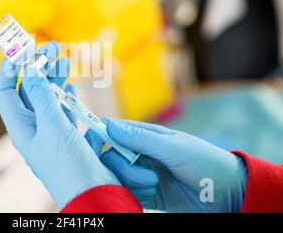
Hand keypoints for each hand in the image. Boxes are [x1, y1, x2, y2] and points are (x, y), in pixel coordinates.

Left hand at [0, 41, 119, 208]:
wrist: (93, 194)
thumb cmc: (68, 166)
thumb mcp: (53, 126)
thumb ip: (42, 95)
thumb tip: (30, 66)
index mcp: (20, 126)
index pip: (6, 91)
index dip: (11, 69)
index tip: (22, 49)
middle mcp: (32, 127)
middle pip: (29, 90)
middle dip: (38, 66)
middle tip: (52, 45)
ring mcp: (50, 132)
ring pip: (48, 97)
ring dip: (54, 77)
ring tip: (63, 58)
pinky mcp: (68, 136)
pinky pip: (63, 110)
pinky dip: (66, 96)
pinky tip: (69, 87)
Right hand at [90, 118, 247, 212]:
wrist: (227, 193)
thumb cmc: (204, 161)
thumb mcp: (172, 147)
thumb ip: (140, 139)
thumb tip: (108, 126)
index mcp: (144, 136)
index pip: (109, 131)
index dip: (96, 138)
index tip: (93, 150)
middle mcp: (139, 153)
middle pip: (109, 158)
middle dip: (123, 169)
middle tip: (148, 177)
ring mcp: (141, 172)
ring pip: (117, 177)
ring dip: (132, 183)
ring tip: (155, 186)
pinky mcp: (145, 192)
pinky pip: (126, 193)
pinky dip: (134, 195)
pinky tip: (151, 195)